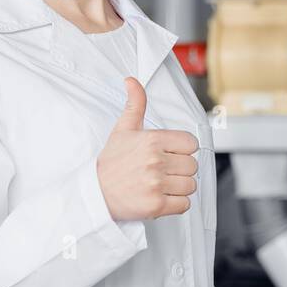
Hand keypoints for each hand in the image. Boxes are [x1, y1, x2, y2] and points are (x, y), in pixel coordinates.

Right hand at [96, 77, 199, 221]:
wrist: (94, 194)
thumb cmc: (110, 162)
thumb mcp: (123, 130)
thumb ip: (135, 104)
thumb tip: (132, 80)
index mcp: (152, 140)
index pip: (191, 143)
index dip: (183, 150)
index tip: (169, 155)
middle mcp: (156, 161)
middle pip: (192, 166)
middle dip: (180, 170)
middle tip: (162, 172)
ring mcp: (157, 184)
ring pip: (190, 185)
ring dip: (179, 188)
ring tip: (160, 185)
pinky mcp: (156, 205)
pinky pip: (184, 204)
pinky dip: (176, 204)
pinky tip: (161, 198)